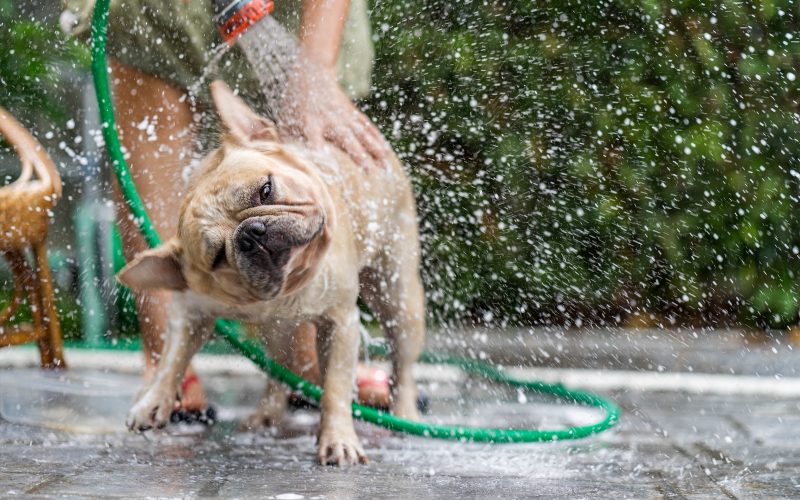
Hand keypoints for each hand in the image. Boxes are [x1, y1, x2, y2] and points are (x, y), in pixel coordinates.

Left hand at [276, 56, 390, 168]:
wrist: (313, 72)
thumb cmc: (296, 101)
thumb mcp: (285, 118)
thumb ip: (286, 139)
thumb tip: (283, 160)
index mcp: (310, 121)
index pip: (313, 135)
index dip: (316, 146)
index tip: (322, 157)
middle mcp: (330, 119)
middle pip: (346, 138)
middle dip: (358, 155)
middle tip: (368, 172)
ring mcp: (344, 116)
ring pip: (362, 134)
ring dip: (375, 150)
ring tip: (385, 167)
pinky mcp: (353, 113)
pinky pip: (368, 128)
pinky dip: (378, 139)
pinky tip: (387, 152)